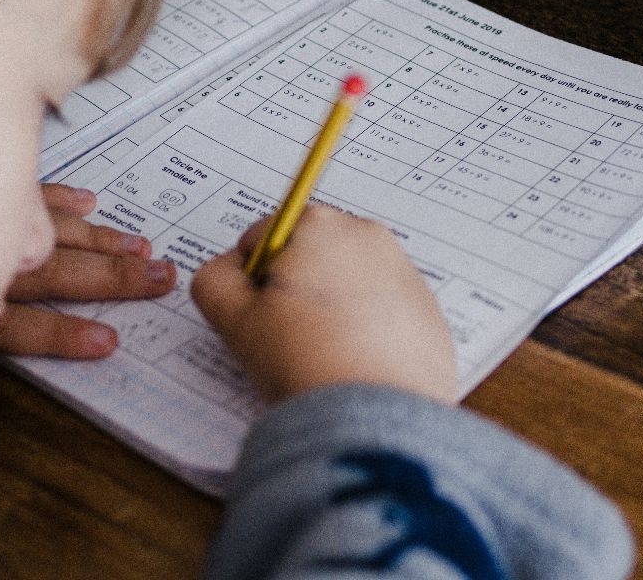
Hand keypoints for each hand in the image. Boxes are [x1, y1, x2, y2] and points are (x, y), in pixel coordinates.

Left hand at [0, 183, 176, 358]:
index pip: (22, 326)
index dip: (63, 334)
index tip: (108, 341)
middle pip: (52, 273)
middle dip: (109, 276)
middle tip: (158, 277)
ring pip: (48, 231)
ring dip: (97, 240)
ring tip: (138, 246)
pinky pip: (24, 194)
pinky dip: (58, 198)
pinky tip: (85, 202)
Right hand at [191, 203, 458, 404]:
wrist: (376, 419)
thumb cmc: (303, 362)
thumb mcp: (235, 320)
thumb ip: (215, 280)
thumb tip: (229, 268)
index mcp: (318, 224)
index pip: (261, 240)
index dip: (250, 283)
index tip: (262, 319)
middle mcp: (367, 235)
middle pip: (308, 256)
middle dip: (294, 290)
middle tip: (291, 339)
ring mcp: (404, 272)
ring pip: (345, 283)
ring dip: (330, 309)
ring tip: (326, 356)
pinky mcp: (428, 310)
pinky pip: (382, 310)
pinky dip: (366, 330)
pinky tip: (356, 365)